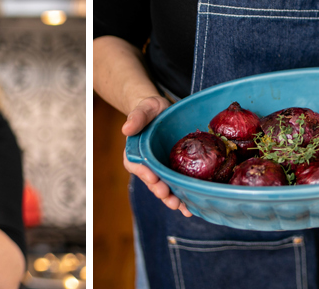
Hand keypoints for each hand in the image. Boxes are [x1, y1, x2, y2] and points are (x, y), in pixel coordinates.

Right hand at [121, 96, 192, 216]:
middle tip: (168, 196)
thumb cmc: (151, 110)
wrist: (166, 112)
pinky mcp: (176, 172)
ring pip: (166, 188)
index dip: (143, 173)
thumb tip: (126, 129)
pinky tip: (193, 206)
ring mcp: (163, 171)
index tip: (152, 177)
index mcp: (135, 153)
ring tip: (182, 208)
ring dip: (173, 199)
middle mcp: (148, 166)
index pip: (136, 165)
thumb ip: (136, 117)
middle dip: (160, 191)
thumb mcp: (144, 109)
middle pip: (152, 182)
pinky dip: (185, 197)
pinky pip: (179, 186)